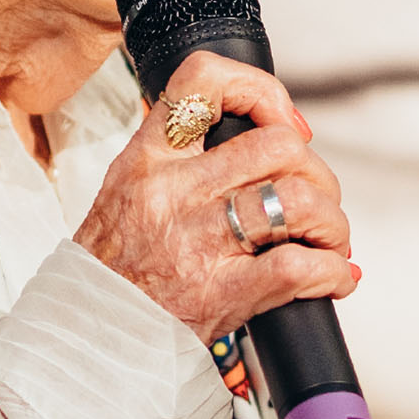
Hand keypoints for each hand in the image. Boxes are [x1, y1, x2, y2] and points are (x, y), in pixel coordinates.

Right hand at [78, 52, 358, 340]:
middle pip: (277, 146)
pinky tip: (331, 277)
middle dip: (316, 173)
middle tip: (315, 199)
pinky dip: (331, 272)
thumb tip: (257, 139)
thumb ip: (180, 159)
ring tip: (326, 240)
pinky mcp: (221, 293)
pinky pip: (299, 267)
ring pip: (296, 201)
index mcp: (149, 159)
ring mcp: (198, 241)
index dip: (260, 91)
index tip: (282, 121)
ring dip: (331, 223)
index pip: (204, 82)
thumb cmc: (113, 268)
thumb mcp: (127, 189)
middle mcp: (174, 191)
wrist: (87, 336)